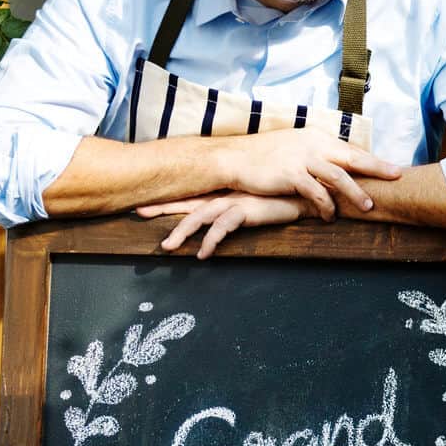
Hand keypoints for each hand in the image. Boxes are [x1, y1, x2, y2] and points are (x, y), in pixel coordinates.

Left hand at [137, 192, 316, 258]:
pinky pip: (224, 227)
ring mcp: (234, 200)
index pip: (188, 196)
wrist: (305, 191)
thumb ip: (237, 210)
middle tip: (139, 212)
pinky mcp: (247, 209)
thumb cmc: (279, 199)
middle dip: (163, 208)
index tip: (143, 205)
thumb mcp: (253, 205)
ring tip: (168, 247)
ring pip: (200, 215)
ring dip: (182, 231)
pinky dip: (211, 241)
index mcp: (222, 193)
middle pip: (187, 202)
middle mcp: (224, 194)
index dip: (166, 200)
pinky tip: (203, 254)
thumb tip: (222, 221)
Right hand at [215, 127, 400, 221]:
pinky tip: (330, 217)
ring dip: (355, 193)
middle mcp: (313, 145)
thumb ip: (315, 153)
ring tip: (368, 207)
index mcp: (316, 137)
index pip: (350, 149)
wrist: (235, 158)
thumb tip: (333, 164)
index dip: (372, 159)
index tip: (392, 168)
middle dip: (377, 168)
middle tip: (397, 176)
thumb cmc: (264, 156)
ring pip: (338, 176)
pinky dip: (326, 206)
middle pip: (352, 157)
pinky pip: (316, 193)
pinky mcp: (291, 175)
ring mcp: (302, 159)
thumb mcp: (294, 147)